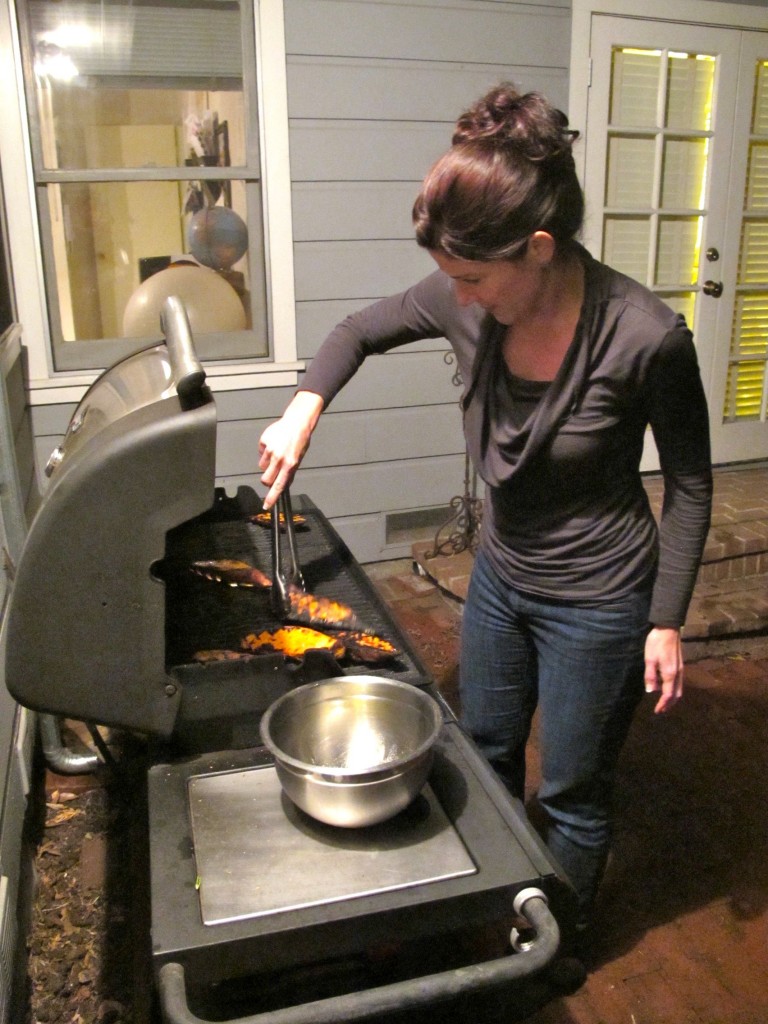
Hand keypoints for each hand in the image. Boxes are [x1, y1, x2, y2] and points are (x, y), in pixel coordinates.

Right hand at [258, 391, 323, 508]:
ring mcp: (270, 449)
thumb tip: (282, 487)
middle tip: (272, 473)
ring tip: (276, 453)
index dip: (272, 497)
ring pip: (262, 466)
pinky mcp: (264, 441)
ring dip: (267, 463)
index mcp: (290, 464)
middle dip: (267, 480)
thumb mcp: (298, 459)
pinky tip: (274, 444)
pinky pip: (260, 452)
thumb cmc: (300, 442)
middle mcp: (279, 458)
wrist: (297, 423)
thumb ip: (289, 473)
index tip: (266, 505)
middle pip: (265, 479)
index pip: (279, 485)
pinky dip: (265, 451)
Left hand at [643, 627, 683, 713]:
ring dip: (671, 696)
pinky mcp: (680, 665)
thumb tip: (651, 691)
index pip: (668, 695)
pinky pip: (678, 682)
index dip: (663, 704)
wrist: (668, 628)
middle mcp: (678, 674)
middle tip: (661, 709)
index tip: (657, 711)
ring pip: (679, 688)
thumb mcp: (649, 659)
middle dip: (669, 704)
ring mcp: (681, 669)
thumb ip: (650, 676)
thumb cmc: (657, 643)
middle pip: (677, 695)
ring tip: (660, 698)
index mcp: (670, 674)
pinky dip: (672, 688)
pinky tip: (663, 685)